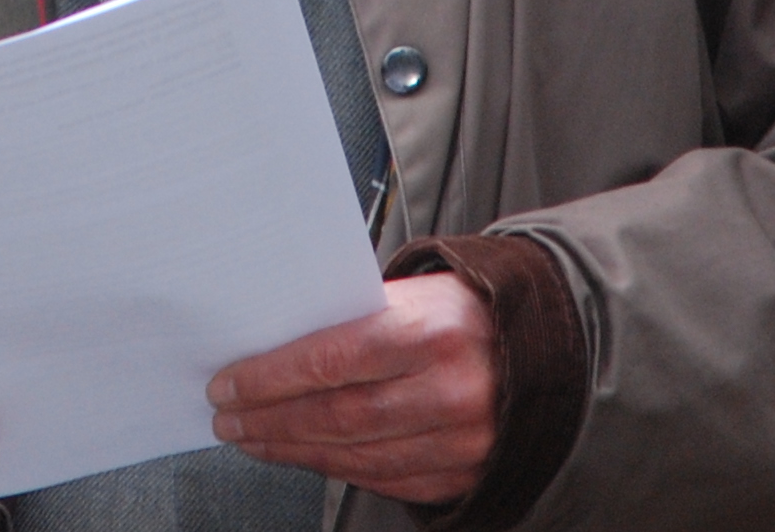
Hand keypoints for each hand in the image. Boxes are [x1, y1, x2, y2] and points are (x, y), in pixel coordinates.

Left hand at [207, 273, 498, 502]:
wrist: (546, 345)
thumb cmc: (468, 312)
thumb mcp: (417, 293)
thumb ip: (355, 317)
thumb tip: (276, 345)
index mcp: (433, 331)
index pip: (331, 359)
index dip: (269, 378)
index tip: (228, 384)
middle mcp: (450, 390)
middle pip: (336, 415)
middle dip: (270, 420)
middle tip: (230, 418)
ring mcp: (461, 441)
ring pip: (356, 456)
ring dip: (294, 450)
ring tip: (257, 438)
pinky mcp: (464, 474)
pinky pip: (387, 481)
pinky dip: (338, 469)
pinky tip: (307, 456)